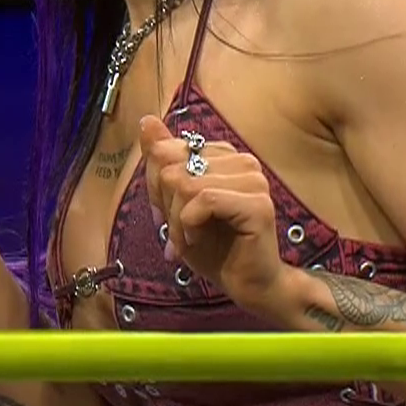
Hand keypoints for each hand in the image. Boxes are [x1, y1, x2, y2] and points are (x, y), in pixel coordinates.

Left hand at [141, 115, 289, 319]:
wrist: (247, 284)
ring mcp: (254, 181)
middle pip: (173, 166)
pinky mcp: (258, 204)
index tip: (166, 214)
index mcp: (224, 155)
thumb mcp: (174, 203)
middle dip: (166, 205)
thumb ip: (162, 162)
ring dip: (177, 220)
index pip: (168, 150)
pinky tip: (197, 239)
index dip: (157, 186)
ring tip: (188, 239)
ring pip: (187, 184)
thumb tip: (146, 121)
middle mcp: (243, 161)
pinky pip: (203, 200)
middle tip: (179, 231)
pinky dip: (189, 225)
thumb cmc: (212, 246)